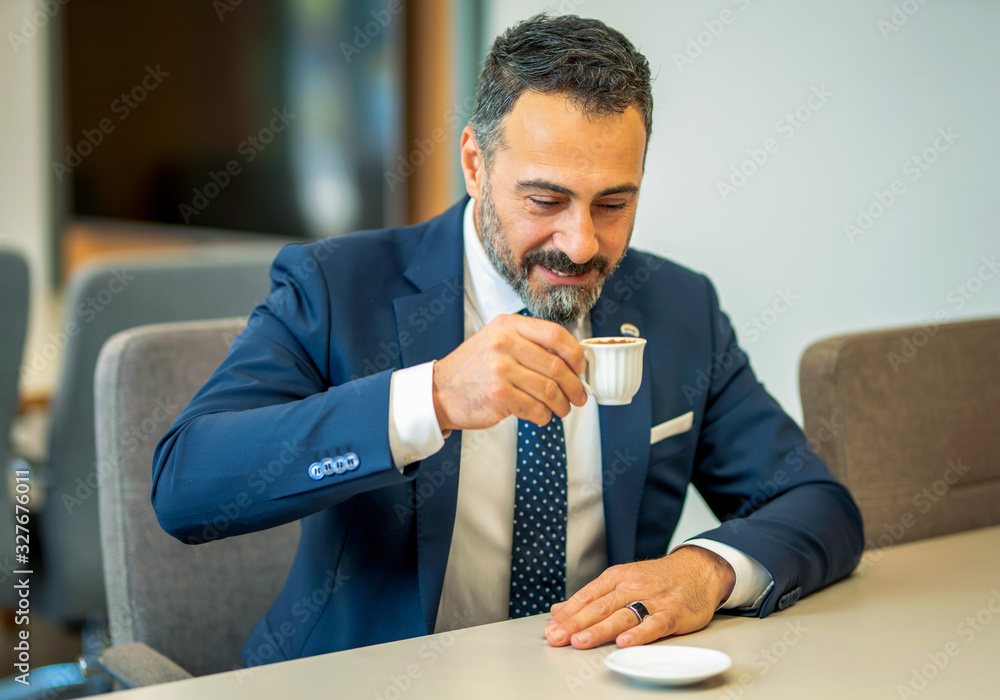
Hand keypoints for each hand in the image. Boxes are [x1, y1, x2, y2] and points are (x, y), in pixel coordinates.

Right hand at [432, 313, 588, 430]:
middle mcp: (504, 343)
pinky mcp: (498, 395)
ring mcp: (500, 369)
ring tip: (563, 409)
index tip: (581, 367)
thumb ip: (529, 343)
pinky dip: (544, 415)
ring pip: (549, 390)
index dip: (575, 354)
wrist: (440, 391)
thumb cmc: (474, 369)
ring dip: (562, 404)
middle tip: (579, 396)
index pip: (555, 334)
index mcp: (508, 326)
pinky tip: (542, 415)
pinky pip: (535, 408)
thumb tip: (571, 360)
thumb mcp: (497, 341)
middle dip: (574, 386)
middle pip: (556, 366)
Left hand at [544, 546, 736, 648]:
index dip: (568, 614)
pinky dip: (639, 634)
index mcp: (617, 578)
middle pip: (600, 607)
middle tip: (557, 638)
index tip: (551, 629)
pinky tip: (624, 643)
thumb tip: (559, 610)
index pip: (587, 597)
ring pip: (623, 616)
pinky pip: (654, 624)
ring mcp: (653, 599)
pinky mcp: (674, 613)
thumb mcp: (622, 580)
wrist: (698, 569)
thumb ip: (591, 597)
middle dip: (576, 624)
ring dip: (600, 630)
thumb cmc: (658, 578)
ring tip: (581, 642)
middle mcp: (632, 586)